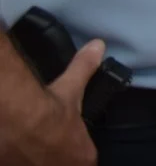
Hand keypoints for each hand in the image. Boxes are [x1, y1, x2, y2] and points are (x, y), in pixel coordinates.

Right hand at [0, 40, 103, 165]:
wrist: (17, 124)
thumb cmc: (51, 110)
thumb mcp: (72, 88)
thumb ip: (86, 68)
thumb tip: (99, 45)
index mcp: (83, 157)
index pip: (85, 159)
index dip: (75, 150)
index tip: (64, 141)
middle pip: (63, 165)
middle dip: (54, 157)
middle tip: (44, 144)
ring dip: (35, 159)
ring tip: (27, 147)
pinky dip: (17, 160)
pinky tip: (12, 150)